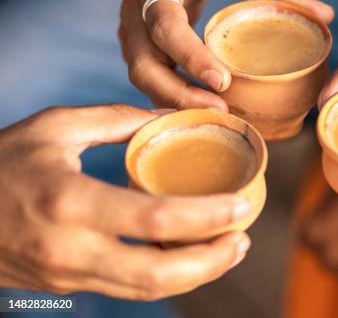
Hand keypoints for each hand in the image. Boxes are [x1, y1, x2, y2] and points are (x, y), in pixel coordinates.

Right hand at [0, 104, 251, 299]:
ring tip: (229, 249)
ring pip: (146, 290)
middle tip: (244, 237)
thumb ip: (115, 120)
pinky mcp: (67, 285)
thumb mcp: (53, 127)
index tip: (241, 205)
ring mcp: (67, 275)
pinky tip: (189, 254)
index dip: (206, 216)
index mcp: (68, 201)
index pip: (154, 217)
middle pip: (158, 274)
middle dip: (212, 261)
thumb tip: (168, 117)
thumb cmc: (0, 162)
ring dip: (196, 275)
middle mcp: (70, 248)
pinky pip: (127, 287)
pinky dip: (166, 275)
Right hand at [120, 0, 333, 109]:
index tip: (221, 80)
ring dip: (177, 103)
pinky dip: (175, 98)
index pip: (164, 24)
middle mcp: (134, 12)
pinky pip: (153, 80)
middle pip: (144, 66)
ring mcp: (133, 33)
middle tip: (221, 111)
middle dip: (179, 94)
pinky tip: (206, 109)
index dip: (189, 55)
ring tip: (219, 116)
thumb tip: (325, 15)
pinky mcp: (142, 47)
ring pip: (144, 80)